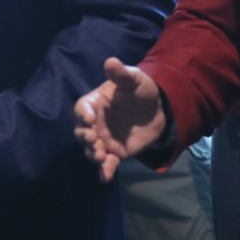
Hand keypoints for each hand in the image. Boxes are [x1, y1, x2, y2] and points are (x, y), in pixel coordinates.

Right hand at [73, 57, 167, 181]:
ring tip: (100, 156)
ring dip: (92, 154)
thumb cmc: (142, 90)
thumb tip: (111, 61)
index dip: (83, 114)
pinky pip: (107, 163)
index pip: (82, 109)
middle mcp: (95, 123)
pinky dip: (104, 171)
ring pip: (91, 149)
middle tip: (93, 138)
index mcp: (95, 103)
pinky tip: (105, 177)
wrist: (159, 110)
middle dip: (84, 136)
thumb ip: (121, 74)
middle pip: (81, 131)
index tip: (89, 119)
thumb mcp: (134, 80)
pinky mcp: (115, 153)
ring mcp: (104, 139)